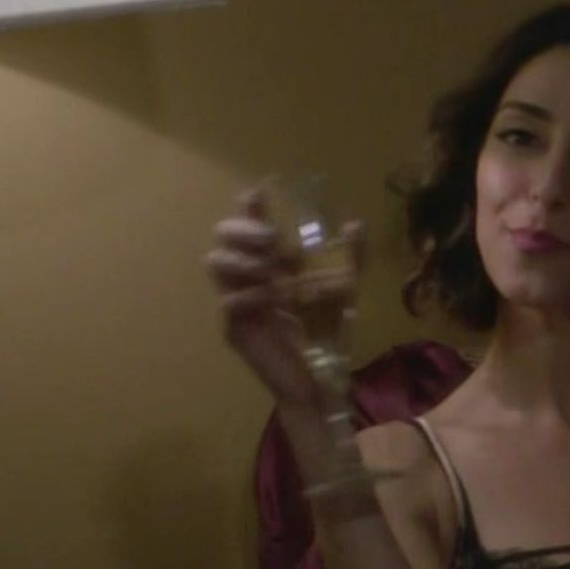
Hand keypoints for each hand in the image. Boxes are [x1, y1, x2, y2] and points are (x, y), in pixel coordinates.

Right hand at [203, 186, 363, 411]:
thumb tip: (354, 224)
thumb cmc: (326, 329)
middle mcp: (246, 277)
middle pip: (221, 238)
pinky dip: (250, 294)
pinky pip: (228, 301)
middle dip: (241, 229)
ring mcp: (236, 302)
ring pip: (215, 263)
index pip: (249, 227)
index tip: (257, 193)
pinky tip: (272, 298)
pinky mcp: (234, 328)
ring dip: (242, 258)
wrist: (322, 375)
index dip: (248, 208)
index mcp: (267, 263)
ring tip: (269, 268)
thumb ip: (350, 257)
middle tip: (270, 238)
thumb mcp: (344, 288)